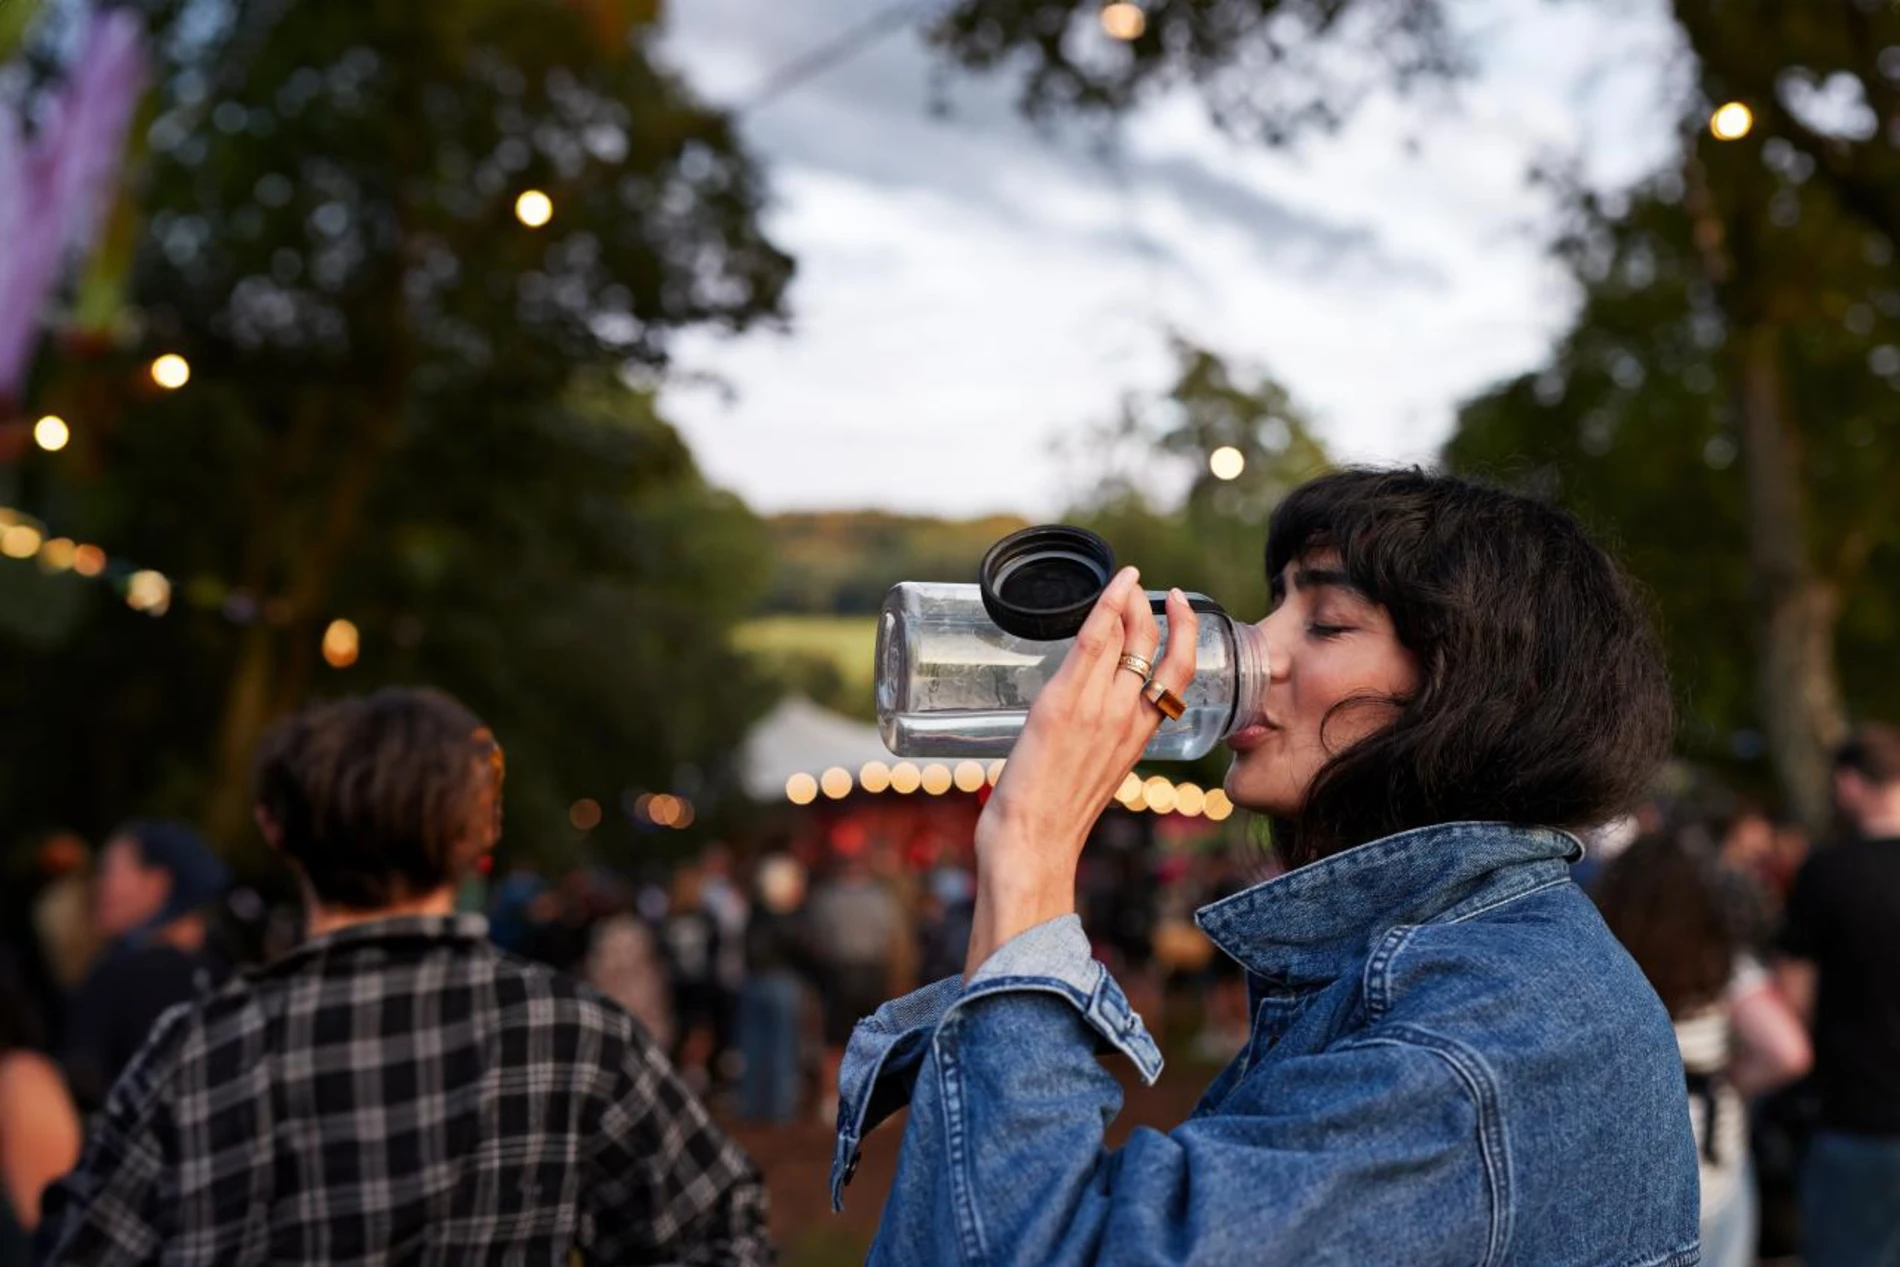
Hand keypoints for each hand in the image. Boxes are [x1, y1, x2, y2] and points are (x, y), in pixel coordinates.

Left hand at [962, 568, 1198, 976]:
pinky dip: (1106, 608)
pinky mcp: (1063, 704)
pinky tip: (1113, 586)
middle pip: (1154, 647)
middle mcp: (1128, 718)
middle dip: (1150, 609)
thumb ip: (1098, 741)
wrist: (1034, 846)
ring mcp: (1097, 709)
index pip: (1178, 674)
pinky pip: (1093, 644)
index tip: (1175, 606)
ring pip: (1127, 639)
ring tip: (1123, 581)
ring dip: (1127, 601)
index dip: (1184, 633)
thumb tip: (1085, 723)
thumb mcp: (1093, 775)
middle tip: (1137, 587)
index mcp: (1139, 737)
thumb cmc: (1054, 821)